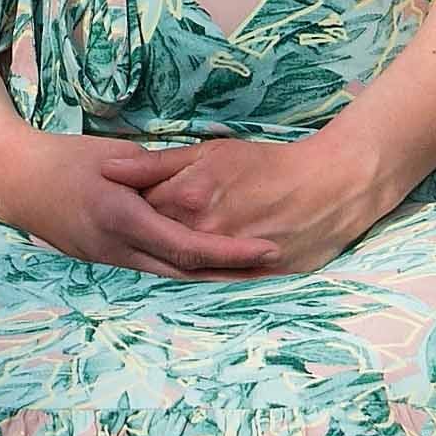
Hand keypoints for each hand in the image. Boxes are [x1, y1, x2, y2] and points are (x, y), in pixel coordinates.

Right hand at [0, 123, 280, 277]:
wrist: (11, 178)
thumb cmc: (62, 157)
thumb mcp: (114, 155)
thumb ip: (156, 171)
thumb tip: (199, 180)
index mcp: (124, 218)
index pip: (190, 246)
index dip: (233, 252)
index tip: (269, 249)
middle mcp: (118, 248)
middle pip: (186, 273)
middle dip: (232, 275)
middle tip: (273, 270)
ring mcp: (108, 259)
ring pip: (169, 276)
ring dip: (209, 277)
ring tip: (249, 272)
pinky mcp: (100, 260)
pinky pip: (149, 269)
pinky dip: (180, 270)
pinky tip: (202, 267)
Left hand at [103, 134, 393, 275]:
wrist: (329, 186)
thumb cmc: (267, 164)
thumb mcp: (208, 153)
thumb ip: (155, 165)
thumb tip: (106, 170)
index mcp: (186, 199)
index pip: (137, 210)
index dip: (131, 206)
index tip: (131, 201)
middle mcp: (202, 233)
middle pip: (156, 240)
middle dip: (147, 232)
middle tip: (153, 221)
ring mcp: (226, 260)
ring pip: (182, 265)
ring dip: (172, 255)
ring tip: (177, 240)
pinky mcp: (250, 278)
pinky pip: (214, 282)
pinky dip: (202, 272)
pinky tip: (198, 262)